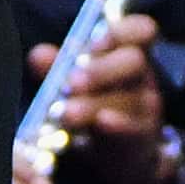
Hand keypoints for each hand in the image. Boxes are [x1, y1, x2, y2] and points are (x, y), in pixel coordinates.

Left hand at [26, 15, 175, 183]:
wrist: (123, 153)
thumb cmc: (96, 105)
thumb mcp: (76, 83)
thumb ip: (58, 67)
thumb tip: (38, 55)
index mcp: (125, 53)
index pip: (140, 30)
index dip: (120, 31)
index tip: (93, 43)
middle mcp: (140, 76)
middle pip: (133, 61)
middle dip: (101, 69)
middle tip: (72, 82)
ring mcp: (146, 106)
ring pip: (128, 98)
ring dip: (95, 104)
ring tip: (66, 112)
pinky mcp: (143, 136)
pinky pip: (134, 128)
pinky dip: (117, 124)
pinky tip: (100, 122)